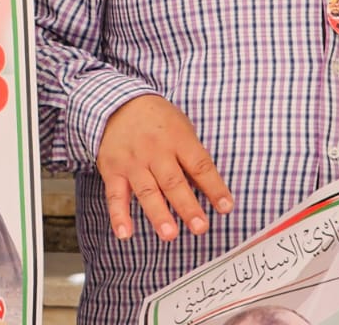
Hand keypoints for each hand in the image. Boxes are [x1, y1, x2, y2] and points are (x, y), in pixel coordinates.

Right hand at [95, 94, 232, 241]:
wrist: (118, 102)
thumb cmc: (157, 120)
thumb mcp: (182, 128)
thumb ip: (192, 157)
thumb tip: (209, 190)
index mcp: (177, 139)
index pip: (200, 165)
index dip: (214, 187)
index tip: (226, 207)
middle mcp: (155, 151)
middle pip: (173, 181)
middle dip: (187, 206)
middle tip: (200, 227)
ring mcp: (133, 161)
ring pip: (147, 190)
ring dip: (158, 214)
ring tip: (169, 234)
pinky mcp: (113, 170)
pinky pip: (115, 195)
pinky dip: (118, 215)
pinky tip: (124, 232)